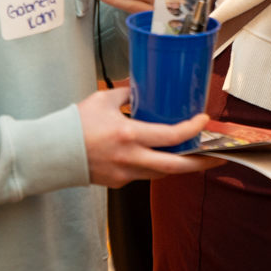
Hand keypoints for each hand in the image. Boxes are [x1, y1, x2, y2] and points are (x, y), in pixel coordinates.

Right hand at [77, 87, 221, 186]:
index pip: (170, 136)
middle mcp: (129, 158)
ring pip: (161, 173)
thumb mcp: (105, 99)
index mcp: (128, 135)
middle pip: (175, 167)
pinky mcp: (118, 182)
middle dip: (201, 163)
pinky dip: (156, 165)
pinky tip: (163, 156)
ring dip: (180, 165)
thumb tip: (146, 87)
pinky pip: (144, 174)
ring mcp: (124, 173)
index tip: (204, 120)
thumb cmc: (74, 123)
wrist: (50, 153)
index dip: (191, 129)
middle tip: (220, 157)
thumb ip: (129, 93)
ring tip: (197, 155)